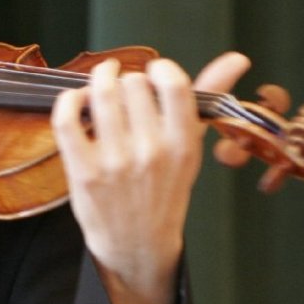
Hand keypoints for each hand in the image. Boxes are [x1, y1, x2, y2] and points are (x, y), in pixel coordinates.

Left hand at [51, 51, 250, 303]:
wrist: (137, 244)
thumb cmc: (164, 190)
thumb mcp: (190, 148)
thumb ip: (207, 97)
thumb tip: (236, 58)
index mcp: (183, 145)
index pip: (174, 84)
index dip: (160, 69)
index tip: (153, 74)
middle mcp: (152, 153)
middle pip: (132, 84)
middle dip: (126, 80)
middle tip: (124, 91)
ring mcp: (115, 163)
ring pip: (101, 94)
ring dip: (98, 81)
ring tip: (100, 86)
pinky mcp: (83, 172)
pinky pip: (67, 120)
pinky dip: (68, 100)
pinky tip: (77, 101)